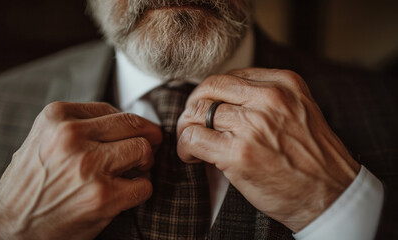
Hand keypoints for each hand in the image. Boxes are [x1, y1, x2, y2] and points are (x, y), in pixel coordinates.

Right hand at [0, 102, 161, 238]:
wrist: (10, 226)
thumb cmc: (33, 181)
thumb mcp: (46, 137)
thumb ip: (82, 124)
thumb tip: (129, 122)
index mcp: (57, 116)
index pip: (114, 110)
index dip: (129, 124)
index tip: (133, 134)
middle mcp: (71, 136)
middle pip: (135, 125)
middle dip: (148, 138)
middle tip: (145, 151)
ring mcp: (88, 166)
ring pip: (144, 150)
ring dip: (145, 163)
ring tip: (133, 172)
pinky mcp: (102, 196)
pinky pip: (144, 185)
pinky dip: (141, 189)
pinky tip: (127, 193)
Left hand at [177, 68, 359, 231]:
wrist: (331, 195)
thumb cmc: (313, 158)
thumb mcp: (299, 111)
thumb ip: (266, 99)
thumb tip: (223, 100)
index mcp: (284, 84)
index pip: (230, 76)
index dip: (212, 93)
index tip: (208, 107)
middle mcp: (269, 99)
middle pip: (210, 88)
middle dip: (194, 104)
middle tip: (192, 122)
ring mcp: (254, 125)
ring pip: (198, 112)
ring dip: (188, 128)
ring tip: (193, 144)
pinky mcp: (239, 153)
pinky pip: (194, 138)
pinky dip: (185, 147)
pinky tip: (192, 157)